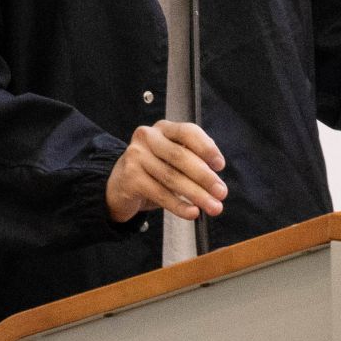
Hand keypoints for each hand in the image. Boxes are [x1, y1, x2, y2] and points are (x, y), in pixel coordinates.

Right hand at [106, 120, 227, 223]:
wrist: (119, 186)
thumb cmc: (152, 172)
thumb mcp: (172, 160)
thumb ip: (192, 161)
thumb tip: (216, 180)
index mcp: (164, 128)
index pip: (188, 132)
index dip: (207, 148)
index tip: (220, 165)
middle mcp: (148, 137)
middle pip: (181, 156)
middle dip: (205, 177)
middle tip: (221, 193)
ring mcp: (136, 155)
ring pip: (172, 177)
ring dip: (196, 194)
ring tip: (212, 207)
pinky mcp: (130, 177)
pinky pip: (160, 193)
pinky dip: (179, 205)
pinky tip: (192, 212)